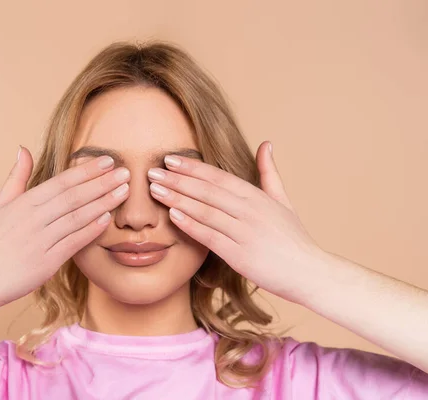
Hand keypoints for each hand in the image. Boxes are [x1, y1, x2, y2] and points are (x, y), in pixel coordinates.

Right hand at [0, 146, 129, 311]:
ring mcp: (38, 240)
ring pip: (76, 217)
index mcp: (23, 203)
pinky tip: (107, 219)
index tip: (107, 161)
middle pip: (73, 196)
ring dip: (103, 203)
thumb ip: (16, 177)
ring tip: (123, 192)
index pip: (61, 182)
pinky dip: (90, 230)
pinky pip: (72, 243)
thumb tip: (23, 149)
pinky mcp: (44, 262)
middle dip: (102, 183)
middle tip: (126, 172)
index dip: (86, 170)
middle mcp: (32, 219)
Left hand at [147, 141, 325, 304]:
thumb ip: (269, 173)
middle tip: (151, 171)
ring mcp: (246, 232)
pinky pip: (211, 237)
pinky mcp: (241, 255)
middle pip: (207, 190)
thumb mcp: (283, 201)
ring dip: (177, 198)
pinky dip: (191, 225)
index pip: (218, 177)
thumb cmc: (293, 238)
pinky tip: (172, 215)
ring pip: (205, 211)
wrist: (310, 272)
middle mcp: (251, 210)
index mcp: (257, 196)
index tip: (170, 159)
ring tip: (154, 190)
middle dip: (177, 179)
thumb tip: (266, 144)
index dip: (192, 167)